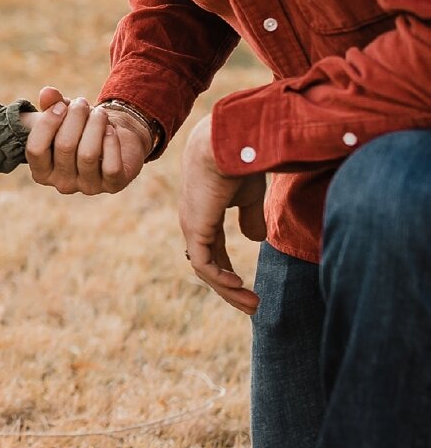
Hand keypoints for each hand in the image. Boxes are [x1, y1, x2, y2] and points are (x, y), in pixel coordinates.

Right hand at [25, 86, 151, 195]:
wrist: (113, 136)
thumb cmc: (79, 128)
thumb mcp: (62, 114)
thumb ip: (50, 104)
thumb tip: (48, 93)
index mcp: (42, 171)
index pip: (35, 149)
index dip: (48, 122)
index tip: (61, 105)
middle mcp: (62, 184)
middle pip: (64, 146)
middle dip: (75, 116)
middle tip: (82, 103)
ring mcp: (87, 187)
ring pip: (88, 154)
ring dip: (95, 125)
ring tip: (99, 113)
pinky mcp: (113, 185)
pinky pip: (111, 166)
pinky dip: (111, 142)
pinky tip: (111, 129)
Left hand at [178, 114, 267, 313]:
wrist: (228, 142)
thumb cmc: (238, 162)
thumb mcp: (249, 196)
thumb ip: (250, 218)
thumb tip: (256, 240)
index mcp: (205, 215)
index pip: (213, 251)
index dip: (228, 270)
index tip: (246, 287)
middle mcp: (194, 223)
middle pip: (209, 265)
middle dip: (230, 288)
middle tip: (252, 305)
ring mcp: (192, 226)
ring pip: (206, 269)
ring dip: (229, 289)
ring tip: (252, 304)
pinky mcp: (196, 228)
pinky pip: (204, 264)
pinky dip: (220, 278)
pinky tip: (237, 285)